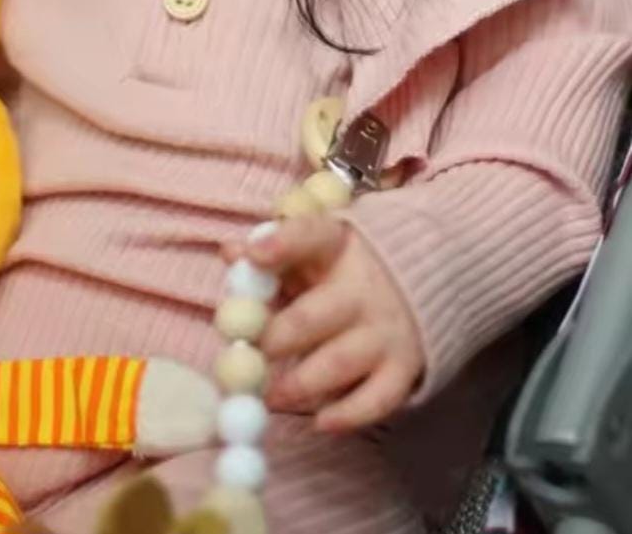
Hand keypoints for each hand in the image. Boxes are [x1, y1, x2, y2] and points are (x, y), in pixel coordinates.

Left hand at [227, 216, 423, 432]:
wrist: (428, 276)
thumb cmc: (343, 265)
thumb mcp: (311, 247)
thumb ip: (272, 252)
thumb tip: (230, 253)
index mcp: (336, 244)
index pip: (309, 236)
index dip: (280, 244)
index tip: (253, 255)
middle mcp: (364, 286)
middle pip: (314, 315)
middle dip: (277, 339)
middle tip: (246, 359)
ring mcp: (387, 328)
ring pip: (339, 361)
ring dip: (299, 384)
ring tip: (270, 396)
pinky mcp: (404, 366)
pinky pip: (377, 399)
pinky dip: (349, 415)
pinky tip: (320, 422)